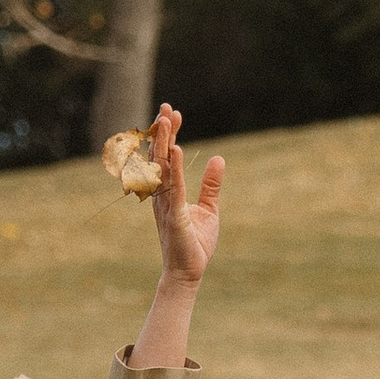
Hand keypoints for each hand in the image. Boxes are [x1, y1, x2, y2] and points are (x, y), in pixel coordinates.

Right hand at [149, 105, 224, 285]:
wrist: (188, 271)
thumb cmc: (195, 242)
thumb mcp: (209, 208)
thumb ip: (211, 184)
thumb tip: (219, 159)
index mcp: (168, 191)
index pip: (167, 156)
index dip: (169, 135)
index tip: (173, 113)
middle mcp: (162, 194)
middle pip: (160, 156)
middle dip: (163, 131)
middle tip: (167, 107)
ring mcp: (165, 203)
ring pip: (163, 167)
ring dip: (164, 143)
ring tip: (166, 120)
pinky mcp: (174, 215)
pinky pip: (173, 188)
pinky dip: (174, 169)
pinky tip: (176, 151)